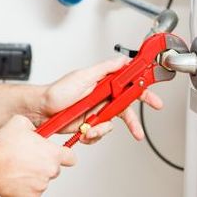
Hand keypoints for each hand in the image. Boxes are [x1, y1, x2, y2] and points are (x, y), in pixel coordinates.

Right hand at [0, 115, 75, 196]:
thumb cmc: (4, 145)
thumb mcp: (21, 122)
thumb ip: (34, 126)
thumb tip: (34, 129)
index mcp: (52, 154)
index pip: (71, 158)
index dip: (66, 154)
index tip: (61, 153)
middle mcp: (49, 172)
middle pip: (54, 168)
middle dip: (45, 162)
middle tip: (31, 156)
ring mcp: (40, 186)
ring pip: (42, 179)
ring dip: (34, 174)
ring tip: (19, 165)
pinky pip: (31, 191)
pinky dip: (26, 185)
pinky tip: (16, 175)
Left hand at [39, 56, 162, 143]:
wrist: (42, 110)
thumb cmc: (58, 91)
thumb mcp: (83, 76)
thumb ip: (105, 69)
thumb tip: (122, 60)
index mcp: (103, 83)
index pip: (128, 85)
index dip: (142, 91)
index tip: (154, 100)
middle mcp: (102, 97)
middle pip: (124, 109)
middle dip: (131, 122)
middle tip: (137, 131)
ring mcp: (96, 111)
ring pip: (111, 124)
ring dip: (102, 129)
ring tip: (90, 128)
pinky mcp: (89, 125)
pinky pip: (99, 134)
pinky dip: (92, 135)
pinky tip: (83, 132)